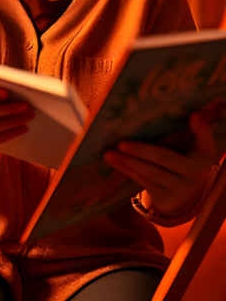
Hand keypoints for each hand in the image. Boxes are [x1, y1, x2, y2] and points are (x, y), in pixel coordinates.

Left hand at [104, 112, 219, 216]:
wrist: (184, 196)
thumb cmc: (184, 162)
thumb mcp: (193, 149)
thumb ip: (195, 132)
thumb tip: (195, 114)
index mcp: (204, 157)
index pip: (204, 142)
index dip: (201, 131)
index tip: (194, 116)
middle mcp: (196, 174)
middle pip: (166, 159)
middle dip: (141, 151)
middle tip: (120, 143)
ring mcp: (181, 190)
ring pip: (151, 173)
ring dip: (128, 162)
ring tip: (109, 153)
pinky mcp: (166, 199)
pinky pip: (143, 182)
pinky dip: (127, 171)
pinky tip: (114, 163)